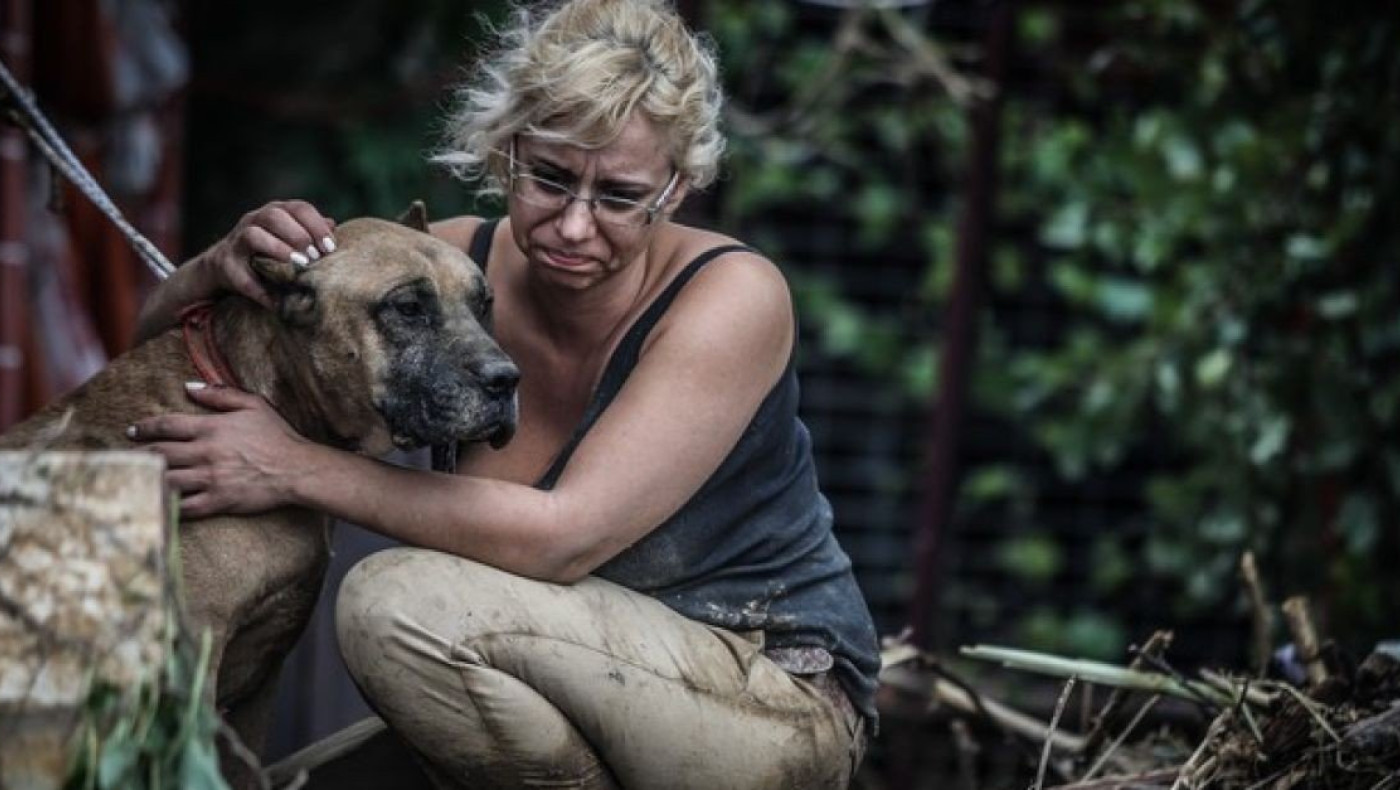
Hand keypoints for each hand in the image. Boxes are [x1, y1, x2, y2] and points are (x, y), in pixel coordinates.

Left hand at [128, 384, 309, 517]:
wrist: (296, 469)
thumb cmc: (277, 435)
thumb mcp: (253, 404)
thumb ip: (220, 394)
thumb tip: (189, 386)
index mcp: (212, 428)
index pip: (167, 425)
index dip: (145, 427)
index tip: (132, 431)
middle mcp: (206, 453)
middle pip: (159, 454)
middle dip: (136, 455)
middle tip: (123, 458)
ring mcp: (210, 479)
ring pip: (166, 480)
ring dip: (145, 480)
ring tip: (130, 480)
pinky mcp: (218, 500)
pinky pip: (184, 506)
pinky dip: (166, 506)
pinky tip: (154, 504)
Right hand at [199, 200, 337, 308]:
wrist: (227, 267)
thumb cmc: (269, 251)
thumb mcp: (291, 238)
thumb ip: (310, 231)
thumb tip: (332, 225)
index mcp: (277, 212)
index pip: (299, 208)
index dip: (317, 226)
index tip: (330, 248)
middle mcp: (255, 220)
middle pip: (275, 216)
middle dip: (298, 235)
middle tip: (314, 257)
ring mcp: (238, 239)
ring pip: (253, 235)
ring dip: (277, 249)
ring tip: (297, 265)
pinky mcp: (226, 262)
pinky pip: (240, 271)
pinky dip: (257, 285)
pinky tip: (274, 299)